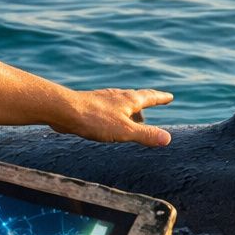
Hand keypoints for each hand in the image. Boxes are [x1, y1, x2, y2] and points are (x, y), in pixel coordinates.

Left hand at [51, 88, 173, 146]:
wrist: (65, 110)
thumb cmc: (95, 120)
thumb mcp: (125, 131)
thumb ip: (146, 134)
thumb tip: (168, 139)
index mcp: (129, 100)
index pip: (149, 97)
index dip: (160, 98)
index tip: (170, 96)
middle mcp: (117, 96)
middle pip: (136, 97)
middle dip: (146, 100)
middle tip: (153, 101)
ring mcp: (103, 99)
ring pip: (121, 101)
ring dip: (130, 106)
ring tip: (133, 114)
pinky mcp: (90, 104)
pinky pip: (108, 106)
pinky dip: (115, 111)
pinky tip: (108, 117)